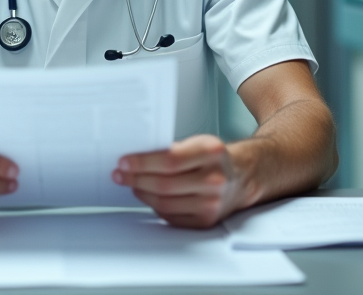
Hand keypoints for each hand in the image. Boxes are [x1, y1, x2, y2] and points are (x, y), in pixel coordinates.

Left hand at [112, 135, 249, 228]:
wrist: (241, 177)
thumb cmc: (216, 158)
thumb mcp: (198, 142)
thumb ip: (172, 150)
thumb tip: (137, 158)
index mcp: (212, 153)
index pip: (170, 161)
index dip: (143, 163)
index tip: (124, 161)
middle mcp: (215, 179)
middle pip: (164, 184)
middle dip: (136, 179)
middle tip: (120, 174)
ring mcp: (212, 203)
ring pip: (165, 203)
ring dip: (142, 193)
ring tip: (132, 184)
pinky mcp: (206, 220)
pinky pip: (171, 216)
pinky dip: (154, 206)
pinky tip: (147, 196)